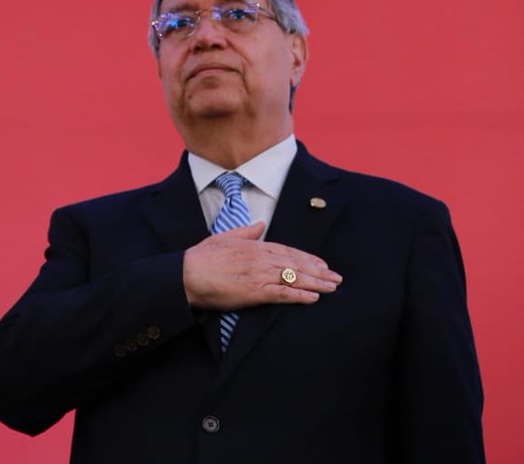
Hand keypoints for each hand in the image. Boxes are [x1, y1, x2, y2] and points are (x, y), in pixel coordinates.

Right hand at [183, 222, 341, 310]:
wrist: (188, 274)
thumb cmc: (202, 257)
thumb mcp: (224, 237)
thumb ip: (246, 232)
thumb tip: (260, 225)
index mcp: (254, 246)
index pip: (288, 251)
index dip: (307, 258)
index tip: (322, 264)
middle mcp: (261, 259)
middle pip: (296, 264)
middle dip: (318, 271)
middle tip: (336, 278)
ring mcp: (259, 275)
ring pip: (294, 278)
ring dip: (316, 283)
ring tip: (332, 287)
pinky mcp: (255, 292)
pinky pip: (283, 294)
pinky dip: (299, 295)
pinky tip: (313, 298)